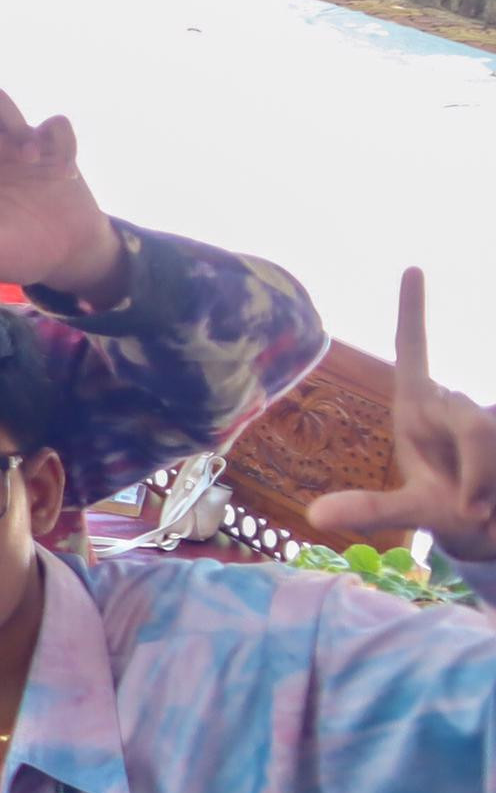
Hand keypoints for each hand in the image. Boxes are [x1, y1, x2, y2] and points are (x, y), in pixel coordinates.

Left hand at [306, 270, 495, 562]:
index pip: (413, 352)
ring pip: (495, 434)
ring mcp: (484, 414)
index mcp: (417, 409)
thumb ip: (368, 510)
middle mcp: (451, 402)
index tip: (411, 268)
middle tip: (468, 509)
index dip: (412, 311)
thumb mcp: (407, 510)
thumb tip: (314, 517)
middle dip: (477, 473)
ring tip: (482, 505)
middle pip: (476, 424)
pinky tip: (493, 497)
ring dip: (492, 478)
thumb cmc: (441, 506)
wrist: (482, 524)